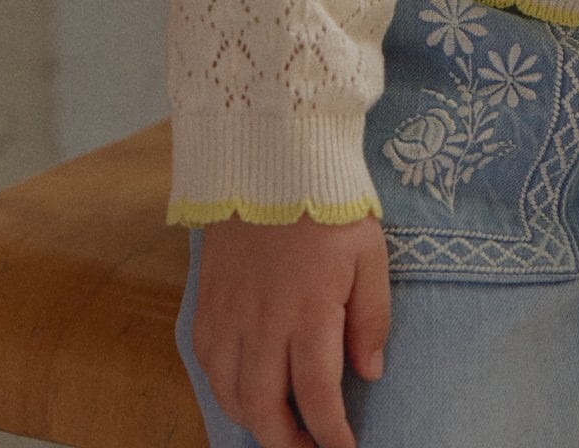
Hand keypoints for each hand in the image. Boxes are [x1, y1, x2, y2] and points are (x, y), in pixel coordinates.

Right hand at [193, 209, 390, 447]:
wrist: (273, 159)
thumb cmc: (330, 206)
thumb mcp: (370, 255)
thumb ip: (371, 317)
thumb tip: (368, 373)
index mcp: (309, 313)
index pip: (316, 396)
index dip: (329, 434)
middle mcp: (263, 323)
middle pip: (265, 408)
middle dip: (287, 441)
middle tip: (309, 447)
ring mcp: (229, 314)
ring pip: (230, 394)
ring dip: (254, 420)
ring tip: (279, 424)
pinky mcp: (207, 300)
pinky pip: (207, 363)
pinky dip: (223, 388)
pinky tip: (243, 388)